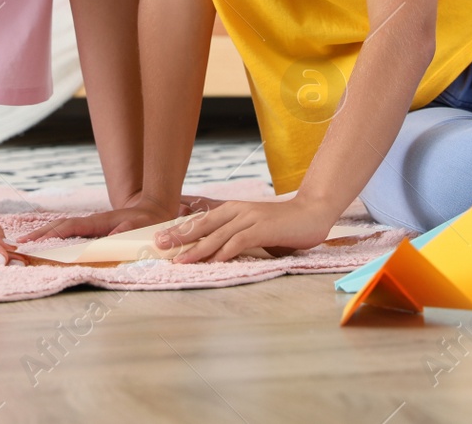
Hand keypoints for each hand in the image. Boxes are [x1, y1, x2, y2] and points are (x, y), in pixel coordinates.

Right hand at [15, 197, 175, 243]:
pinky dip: (57, 240)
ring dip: (46, 237)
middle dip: (39, 235)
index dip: (49, 235)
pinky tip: (49, 247)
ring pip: (63, 231)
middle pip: (59, 227)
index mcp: (97, 222)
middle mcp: (91, 223)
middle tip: (19, 244)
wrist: (156, 211)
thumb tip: (107, 240)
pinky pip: (71, 235)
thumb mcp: (139, 229)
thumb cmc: (148, 223)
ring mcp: (91, 226)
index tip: (31, 242)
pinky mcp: (94, 232)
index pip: (67, 228)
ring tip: (27, 246)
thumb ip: (124, 233)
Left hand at [155, 198, 334, 262]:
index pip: (202, 219)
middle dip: (179, 236)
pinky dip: (225, 251)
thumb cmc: (283, 224)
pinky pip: (239, 241)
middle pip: (203, 225)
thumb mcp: (254, 227)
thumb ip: (235, 236)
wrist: (312, 212)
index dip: (180, 228)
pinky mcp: (263, 228)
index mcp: (233, 209)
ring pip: (217, 234)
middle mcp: (238, 211)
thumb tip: (214, 252)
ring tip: (180, 259)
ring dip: (197, 248)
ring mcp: (250, 218)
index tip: (161, 237)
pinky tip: (214, 260)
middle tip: (159, 245)